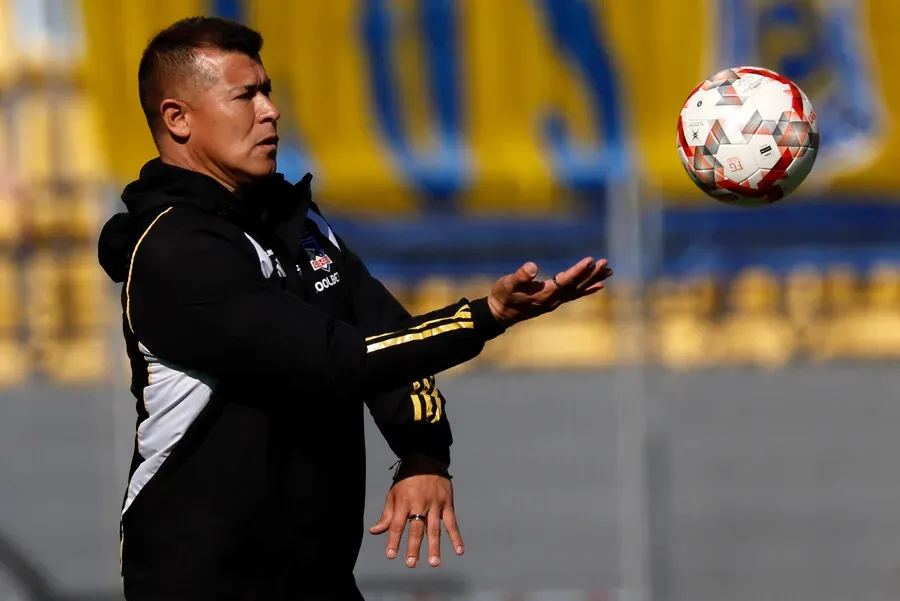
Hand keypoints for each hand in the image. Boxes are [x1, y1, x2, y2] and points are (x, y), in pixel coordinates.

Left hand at [368, 475, 462, 567]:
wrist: (426, 460)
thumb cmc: (407, 480)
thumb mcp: (393, 495)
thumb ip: (386, 515)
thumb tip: (374, 531)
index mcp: (403, 503)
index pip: (397, 525)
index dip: (393, 540)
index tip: (391, 555)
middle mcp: (419, 505)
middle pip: (416, 529)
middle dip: (413, 547)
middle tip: (411, 563)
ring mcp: (435, 505)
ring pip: (434, 528)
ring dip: (434, 546)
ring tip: (433, 562)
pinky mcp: (447, 504)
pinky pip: (452, 522)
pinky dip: (456, 536)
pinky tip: (459, 550)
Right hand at [487, 257, 611, 326]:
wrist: (499, 313)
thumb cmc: (503, 296)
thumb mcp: (507, 283)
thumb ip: (520, 276)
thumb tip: (533, 266)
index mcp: (544, 294)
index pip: (565, 281)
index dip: (578, 271)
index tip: (590, 260)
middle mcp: (553, 300)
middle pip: (577, 286)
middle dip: (591, 274)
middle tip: (605, 264)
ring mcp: (555, 302)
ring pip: (578, 290)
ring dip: (593, 280)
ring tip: (608, 271)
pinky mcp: (554, 301)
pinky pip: (575, 295)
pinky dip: (587, 289)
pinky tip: (599, 285)